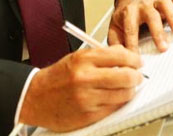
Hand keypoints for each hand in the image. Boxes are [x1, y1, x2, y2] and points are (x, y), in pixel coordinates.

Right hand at [18, 46, 142, 130]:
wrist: (34, 98)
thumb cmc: (56, 78)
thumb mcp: (76, 58)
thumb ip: (101, 56)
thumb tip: (125, 55)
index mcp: (83, 60)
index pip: (120, 56)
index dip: (134, 59)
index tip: (138, 62)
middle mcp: (85, 78)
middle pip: (126, 76)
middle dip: (137, 76)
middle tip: (137, 76)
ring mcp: (87, 98)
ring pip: (123, 94)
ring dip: (129, 91)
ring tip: (126, 88)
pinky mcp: (87, 115)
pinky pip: (113, 108)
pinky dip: (118, 103)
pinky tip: (114, 98)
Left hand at [108, 0, 172, 52]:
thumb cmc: (124, 18)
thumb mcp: (115, 28)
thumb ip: (116, 42)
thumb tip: (117, 58)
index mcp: (128, 13)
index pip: (130, 29)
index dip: (133, 43)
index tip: (136, 58)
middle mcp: (143, 6)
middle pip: (151, 15)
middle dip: (158, 32)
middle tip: (164, 48)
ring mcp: (156, 2)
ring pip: (165, 4)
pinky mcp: (166, 1)